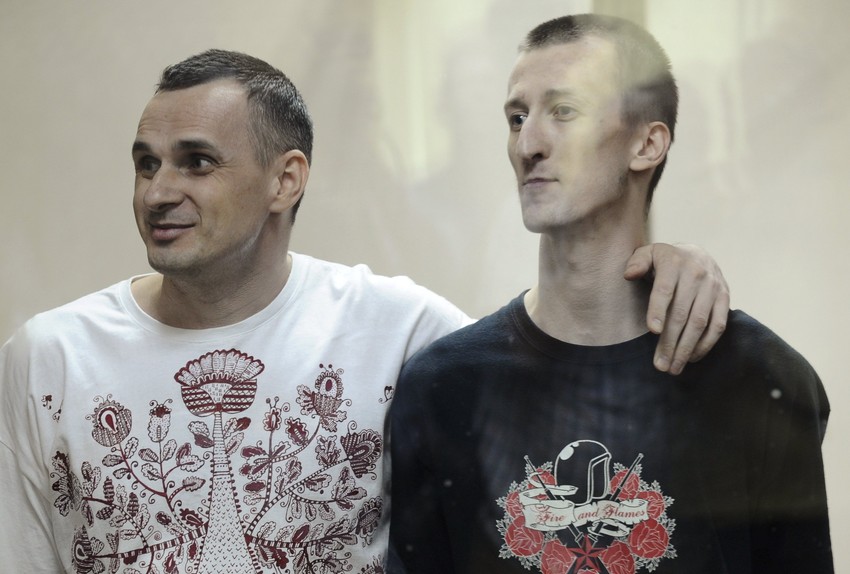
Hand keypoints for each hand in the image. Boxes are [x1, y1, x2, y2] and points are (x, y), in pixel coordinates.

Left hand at [624, 243, 728, 374]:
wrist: (697, 255)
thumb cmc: (664, 260)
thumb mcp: (648, 254)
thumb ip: (637, 262)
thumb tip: (629, 274)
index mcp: (673, 262)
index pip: (665, 289)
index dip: (658, 310)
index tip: (653, 331)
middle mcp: (696, 274)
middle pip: (681, 312)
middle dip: (670, 341)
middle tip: (660, 365)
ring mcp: (713, 287)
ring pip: (700, 322)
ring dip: (686, 348)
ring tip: (673, 368)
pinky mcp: (725, 298)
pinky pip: (718, 325)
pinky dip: (706, 344)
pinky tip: (691, 358)